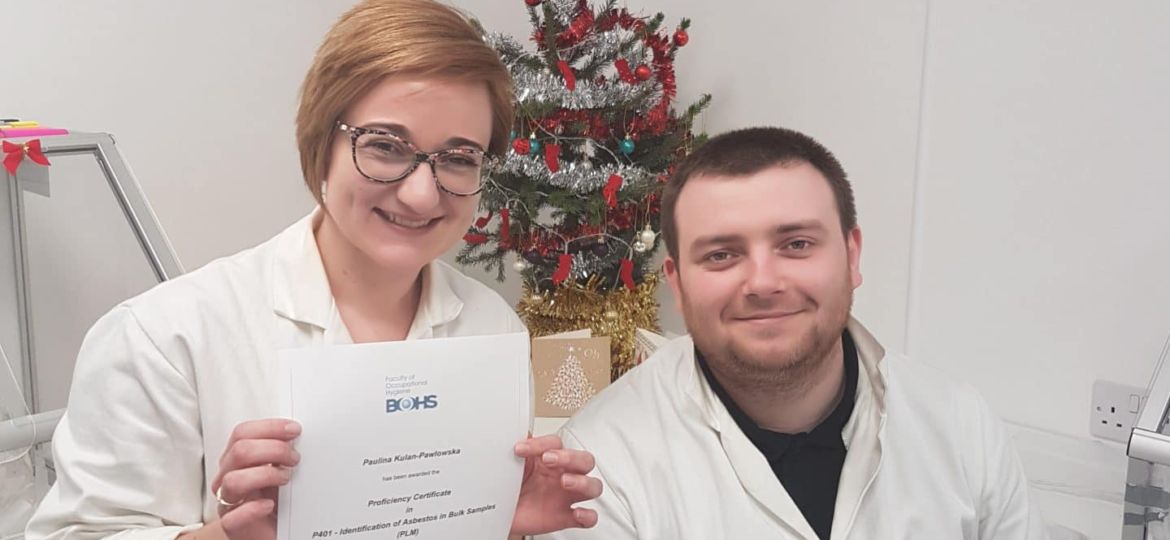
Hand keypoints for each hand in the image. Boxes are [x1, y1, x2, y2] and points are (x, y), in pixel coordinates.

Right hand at [211, 419, 300, 538]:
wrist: (275, 530)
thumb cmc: (278, 500)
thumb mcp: (282, 470)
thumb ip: (283, 452)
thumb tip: (298, 435)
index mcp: (238, 460)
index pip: (243, 433)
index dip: (269, 428)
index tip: (294, 430)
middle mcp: (229, 477)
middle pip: (239, 451)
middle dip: (273, 449)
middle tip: (294, 458)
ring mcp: (228, 502)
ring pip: (234, 480)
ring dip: (265, 475)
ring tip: (285, 479)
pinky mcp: (233, 526)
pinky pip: (232, 517)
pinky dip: (252, 509)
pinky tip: (269, 505)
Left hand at [509, 435, 601, 534]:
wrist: (498, 514)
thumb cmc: (508, 487)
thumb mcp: (509, 464)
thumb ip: (519, 448)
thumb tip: (516, 429)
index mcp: (549, 458)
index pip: (557, 443)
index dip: (541, 444)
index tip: (520, 449)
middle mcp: (561, 475)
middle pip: (584, 460)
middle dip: (571, 458)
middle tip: (549, 459)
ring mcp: (565, 496)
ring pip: (593, 486)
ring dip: (583, 483)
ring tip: (565, 482)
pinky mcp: (565, 517)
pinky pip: (588, 517)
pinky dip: (588, 516)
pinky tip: (577, 513)